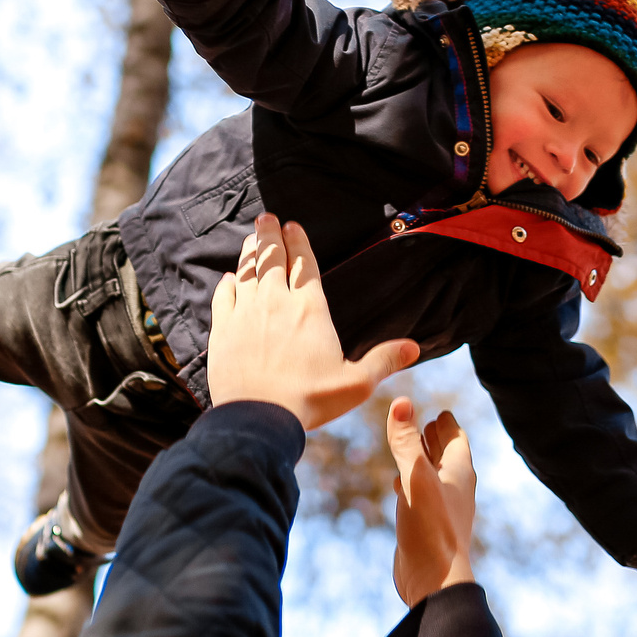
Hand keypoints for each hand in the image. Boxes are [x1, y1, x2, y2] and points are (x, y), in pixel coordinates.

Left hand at [208, 214, 417, 428]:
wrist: (260, 418)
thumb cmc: (311, 401)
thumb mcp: (356, 383)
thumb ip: (384, 360)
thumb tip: (414, 347)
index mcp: (309, 308)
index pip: (303, 264)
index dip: (299, 242)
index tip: (293, 226)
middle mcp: (276, 303)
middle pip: (272, 258)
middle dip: (270, 235)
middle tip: (267, 217)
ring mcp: (246, 314)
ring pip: (247, 272)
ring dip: (249, 252)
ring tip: (252, 238)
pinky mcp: (223, 330)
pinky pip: (223, 297)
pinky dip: (226, 284)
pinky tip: (228, 278)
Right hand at [386, 398, 475, 606]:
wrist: (435, 580)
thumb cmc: (430, 528)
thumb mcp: (415, 477)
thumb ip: (406, 442)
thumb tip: (402, 402)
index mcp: (459, 472)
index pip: (457, 439)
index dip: (447, 424)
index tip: (440, 411)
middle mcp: (454, 488)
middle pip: (447, 455)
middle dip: (436, 438)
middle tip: (426, 421)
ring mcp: (441, 508)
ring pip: (433, 475)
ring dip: (422, 459)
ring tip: (410, 446)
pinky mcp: (426, 525)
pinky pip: (421, 495)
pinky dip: (411, 482)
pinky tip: (398, 483)